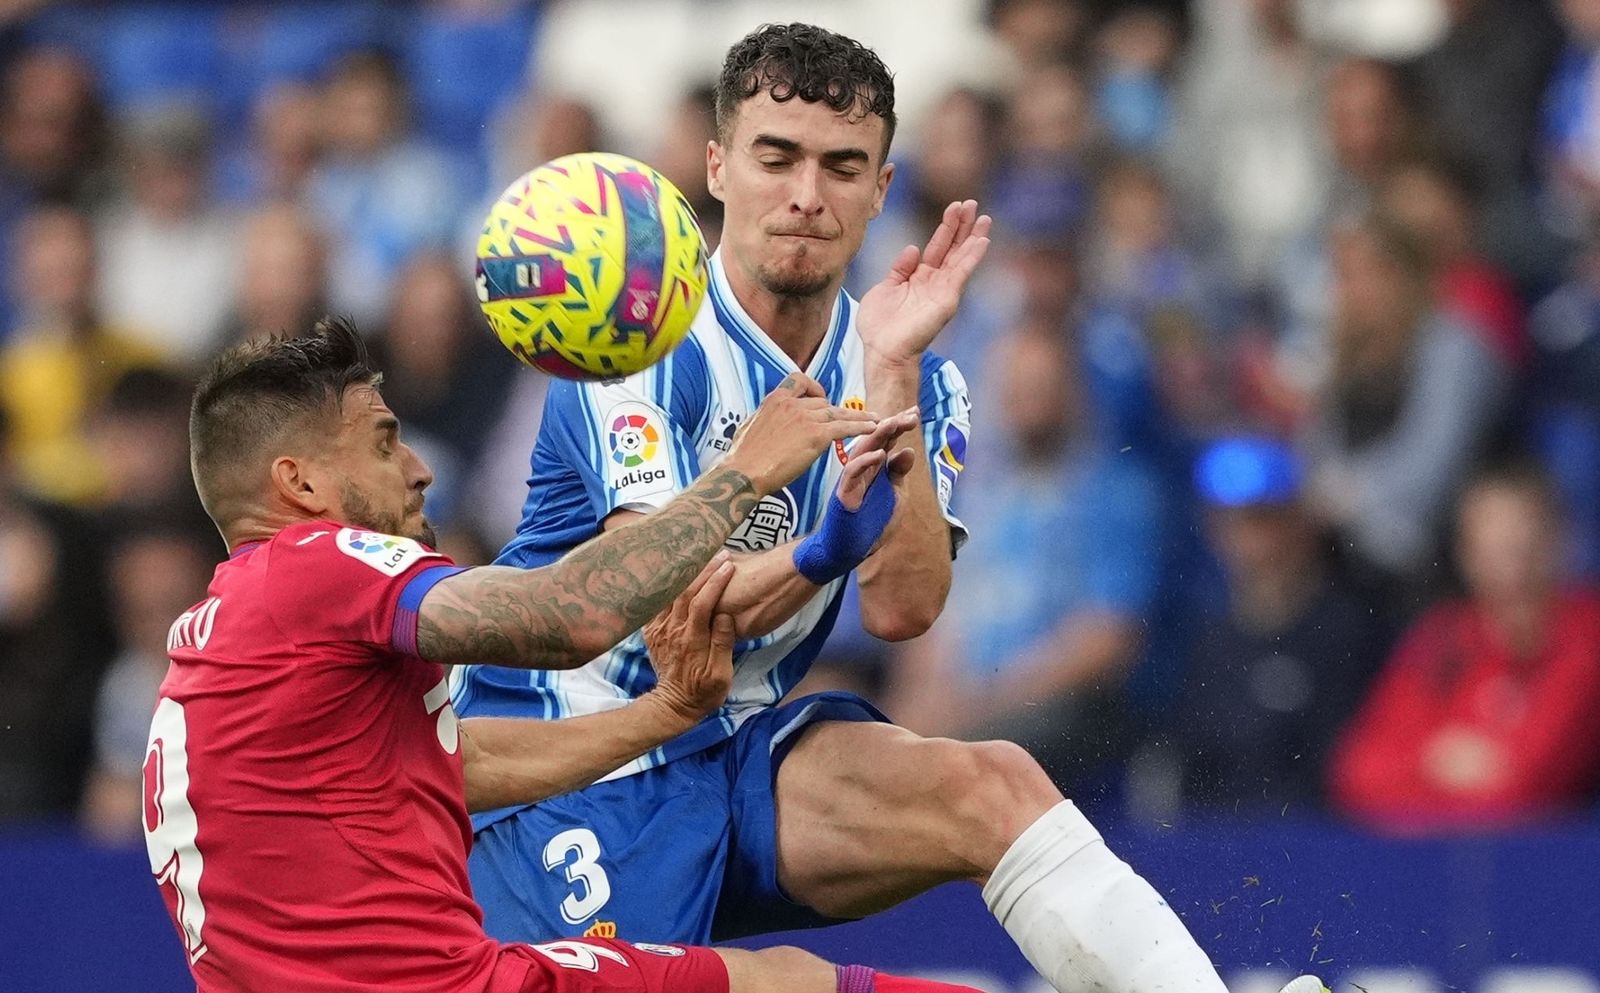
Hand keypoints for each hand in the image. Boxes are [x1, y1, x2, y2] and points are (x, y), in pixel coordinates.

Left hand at [642, 553, 736, 721]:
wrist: (674, 704)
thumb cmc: (704, 691)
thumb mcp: (721, 674)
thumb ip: (723, 643)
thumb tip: (725, 616)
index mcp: (691, 639)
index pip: (703, 602)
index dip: (715, 582)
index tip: (729, 566)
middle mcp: (672, 630)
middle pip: (686, 592)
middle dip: (704, 570)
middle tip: (721, 555)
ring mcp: (660, 630)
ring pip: (671, 593)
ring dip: (686, 574)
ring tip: (702, 557)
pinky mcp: (653, 631)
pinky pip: (659, 602)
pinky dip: (668, 586)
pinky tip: (678, 575)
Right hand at [722, 373, 880, 495]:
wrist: (744, 472)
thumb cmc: (742, 457)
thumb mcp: (750, 426)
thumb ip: (766, 418)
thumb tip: (768, 420)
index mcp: (775, 399)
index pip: (801, 381)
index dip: (814, 389)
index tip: (821, 398)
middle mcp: (792, 404)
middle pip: (823, 402)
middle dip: (836, 412)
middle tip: (850, 420)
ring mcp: (805, 418)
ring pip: (838, 413)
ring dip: (857, 417)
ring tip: (875, 420)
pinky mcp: (816, 435)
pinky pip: (845, 427)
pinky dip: (860, 427)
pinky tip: (872, 428)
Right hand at [836, 406, 918, 510]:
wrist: (853, 548)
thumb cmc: (872, 520)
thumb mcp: (895, 493)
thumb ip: (900, 472)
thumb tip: (908, 449)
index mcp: (875, 465)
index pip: (887, 439)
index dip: (900, 424)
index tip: (915, 412)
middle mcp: (864, 467)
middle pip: (876, 439)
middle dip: (893, 425)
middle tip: (911, 415)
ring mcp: (853, 479)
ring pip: (863, 450)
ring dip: (878, 436)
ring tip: (894, 423)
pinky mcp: (844, 492)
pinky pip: (852, 472)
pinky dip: (865, 462)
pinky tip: (880, 455)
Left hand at [856, 199, 991, 367]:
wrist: (882, 351)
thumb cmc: (879, 327)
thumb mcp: (884, 288)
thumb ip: (899, 269)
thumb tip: (913, 248)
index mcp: (918, 278)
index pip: (937, 247)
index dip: (946, 228)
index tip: (955, 208)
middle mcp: (934, 283)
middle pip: (953, 249)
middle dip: (962, 226)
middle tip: (972, 204)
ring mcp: (942, 291)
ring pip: (961, 258)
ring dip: (973, 238)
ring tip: (984, 217)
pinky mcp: (946, 300)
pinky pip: (961, 274)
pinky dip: (972, 257)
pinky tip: (982, 241)